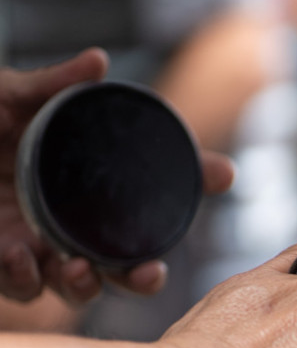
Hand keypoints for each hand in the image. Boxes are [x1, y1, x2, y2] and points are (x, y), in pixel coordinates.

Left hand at [0, 49, 234, 303]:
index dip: (191, 182)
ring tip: (76, 270)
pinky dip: (26, 279)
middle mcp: (63, 218)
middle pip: (120, 261)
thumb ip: (51, 84)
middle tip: (148, 271)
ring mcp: (30, 242)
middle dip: (141, 276)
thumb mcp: (6, 94)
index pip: (148, 188)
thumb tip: (98, 62)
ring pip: (76, 285)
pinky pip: (20, 285)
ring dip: (86, 286)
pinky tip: (22, 257)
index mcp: (82, 179)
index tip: (224, 172)